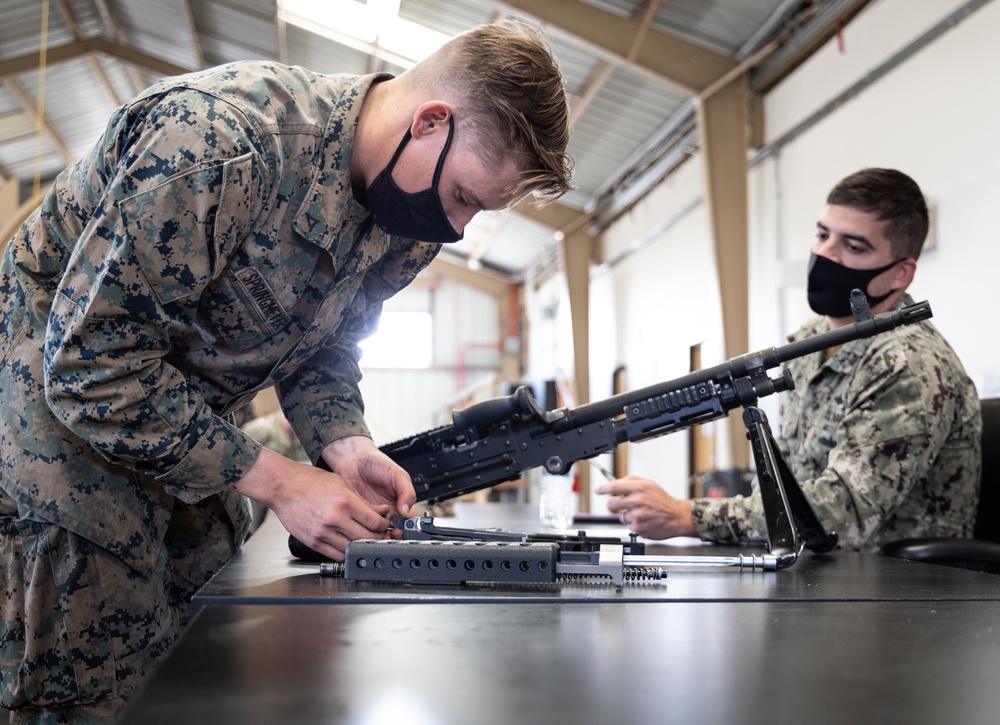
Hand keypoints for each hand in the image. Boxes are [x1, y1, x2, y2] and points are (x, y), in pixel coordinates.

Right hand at [234, 445, 409, 560]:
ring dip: (362, 547)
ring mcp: (323, 532)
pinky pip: (335, 554)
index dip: (384, 526)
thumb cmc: (310, 481)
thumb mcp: (341, 484)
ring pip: (352, 548)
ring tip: (365, 541)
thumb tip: (382, 512)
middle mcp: (335, 518)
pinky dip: (346, 553)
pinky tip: (350, 546)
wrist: (283, 486)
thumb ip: (362, 501)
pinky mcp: (313, 541)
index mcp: (345, 501)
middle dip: (377, 538)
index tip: (384, 525)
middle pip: (366, 538)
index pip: (374, 522)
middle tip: (379, 535)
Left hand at [594, 475, 695, 539]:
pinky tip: (644, 520)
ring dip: (626, 515)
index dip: (603, 489)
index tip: (598, 490)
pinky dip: (634, 524)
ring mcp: (636, 515)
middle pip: (611, 504)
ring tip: (640, 513)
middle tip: (616, 506)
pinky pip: (628, 525)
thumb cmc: (663, 501)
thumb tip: (617, 483)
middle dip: (612, 505)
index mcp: (638, 488)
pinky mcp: (638, 527)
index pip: (614, 487)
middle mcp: (636, 500)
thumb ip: (632, 481)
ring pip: (620, 516)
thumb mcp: (649, 484)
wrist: (677, 517)